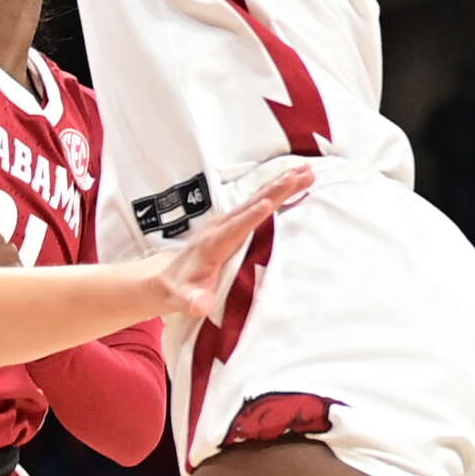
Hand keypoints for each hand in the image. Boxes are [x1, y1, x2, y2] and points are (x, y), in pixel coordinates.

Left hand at [153, 169, 313, 319]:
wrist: (167, 278)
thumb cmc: (180, 289)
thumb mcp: (184, 299)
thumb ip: (193, 300)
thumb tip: (200, 305)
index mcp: (214, 243)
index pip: (236, 228)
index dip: (252, 216)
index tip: (268, 202)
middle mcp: (221, 225)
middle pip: (253, 204)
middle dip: (277, 189)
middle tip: (303, 175)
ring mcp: (227, 220)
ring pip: (259, 197)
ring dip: (282, 184)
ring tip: (307, 170)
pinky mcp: (234, 220)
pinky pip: (259, 201)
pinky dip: (277, 190)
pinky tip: (293, 183)